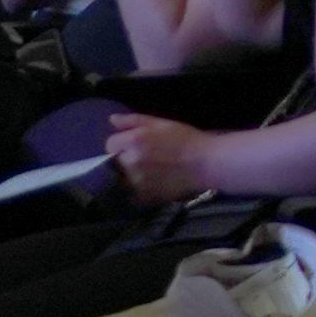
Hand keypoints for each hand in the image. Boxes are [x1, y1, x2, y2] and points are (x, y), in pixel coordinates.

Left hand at [100, 111, 222, 206]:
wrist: (205, 163)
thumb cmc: (185, 138)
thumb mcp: (161, 123)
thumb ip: (133, 120)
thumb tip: (112, 119)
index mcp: (133, 141)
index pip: (110, 144)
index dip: (120, 142)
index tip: (132, 143)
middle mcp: (130, 163)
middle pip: (113, 162)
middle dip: (123, 158)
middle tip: (141, 156)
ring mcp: (135, 182)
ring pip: (120, 178)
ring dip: (128, 174)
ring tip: (146, 170)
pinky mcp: (142, 197)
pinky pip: (130, 192)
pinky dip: (136, 187)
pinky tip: (151, 181)